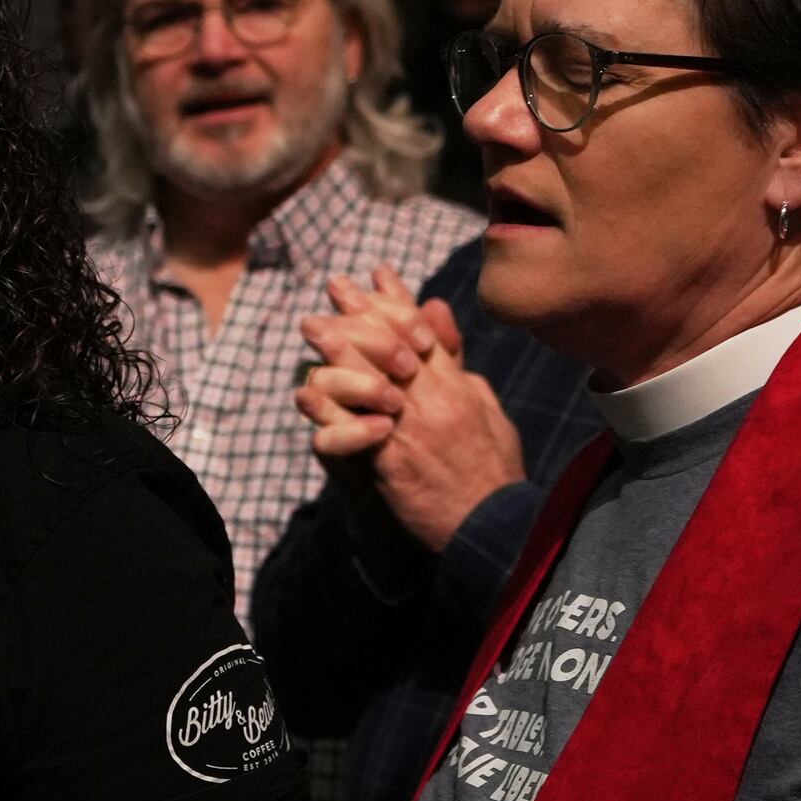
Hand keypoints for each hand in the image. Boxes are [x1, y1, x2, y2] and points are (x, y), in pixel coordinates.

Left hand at [299, 270, 520, 552]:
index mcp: (459, 388)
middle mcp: (433, 399)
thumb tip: (445, 332)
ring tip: (311, 323)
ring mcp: (410, 426)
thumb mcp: (491, 415)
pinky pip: (349, 428)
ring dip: (336, 348)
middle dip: (362, 310)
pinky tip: (306, 391)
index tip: (378, 274)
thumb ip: (465, 373)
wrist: (493, 526)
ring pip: (367, 375)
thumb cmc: (494, 474)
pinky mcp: (390, 459)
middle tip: (336, 285)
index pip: (424, 331)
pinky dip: (326, 408)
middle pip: (391, 342)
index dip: (399, 301)